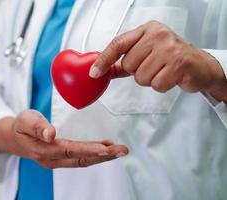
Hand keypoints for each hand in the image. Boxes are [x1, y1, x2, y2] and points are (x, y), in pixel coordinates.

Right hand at [0, 110, 127, 168]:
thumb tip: (50, 134)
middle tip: (123, 150)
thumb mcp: (25, 120)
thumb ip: (37, 127)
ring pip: (83, 160)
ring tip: (120, 151)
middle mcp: (52, 160)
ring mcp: (57, 161)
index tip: (107, 148)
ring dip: (103, 157)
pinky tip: (106, 148)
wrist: (14, 137)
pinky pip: (80, 158)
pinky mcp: (61, 159)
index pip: (70, 151)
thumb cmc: (21, 126)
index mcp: (43, 150)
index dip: (89, 149)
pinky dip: (95, 154)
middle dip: (104, 156)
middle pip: (81, 159)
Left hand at [89, 21, 225, 94]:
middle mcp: (158, 35)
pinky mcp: (179, 64)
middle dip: (138, 72)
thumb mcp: (146, 52)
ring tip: (163, 71)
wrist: (200, 65)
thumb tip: (102, 70)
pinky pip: (156, 85)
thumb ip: (123, 62)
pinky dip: (161, 86)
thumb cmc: (171, 58)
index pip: (118, 44)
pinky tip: (170, 77)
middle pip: (129, 65)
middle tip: (153, 66)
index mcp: (147, 30)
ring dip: (150, 79)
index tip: (94, 73)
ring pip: (141, 77)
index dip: (104, 59)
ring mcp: (170, 48)